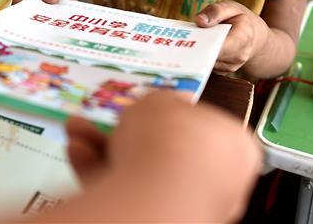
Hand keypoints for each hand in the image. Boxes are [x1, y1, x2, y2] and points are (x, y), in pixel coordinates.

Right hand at [65, 92, 261, 221]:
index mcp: (236, 147)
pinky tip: (76, 150)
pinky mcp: (157, 218)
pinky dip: (98, 171)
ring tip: (76, 128)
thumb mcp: (161, 100)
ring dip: (103, 147)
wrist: (157, 190)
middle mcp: (218, 181)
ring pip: (140, 171)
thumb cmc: (172, 137)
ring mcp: (188, 204)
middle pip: (166, 151)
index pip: (207, 128)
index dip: (175, 116)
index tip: (149, 108)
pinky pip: (125, 191)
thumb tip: (165, 104)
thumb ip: (162, 104)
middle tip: (104, 118)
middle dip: (126, 131)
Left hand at [196, 1, 268, 72]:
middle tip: (185, 38)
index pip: (222, 46)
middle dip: (197, 47)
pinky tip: (201, 46)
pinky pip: (207, 65)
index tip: (191, 40)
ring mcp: (231, 66)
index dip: (206, 44)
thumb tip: (200, 21)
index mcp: (243, 37)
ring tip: (195, 39)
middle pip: (211, 56)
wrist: (255, 37)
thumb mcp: (231, 8)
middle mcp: (239, 56)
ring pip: (206, 61)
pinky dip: (201, 56)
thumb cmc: (241, 20)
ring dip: (198, 51)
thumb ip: (216, 11)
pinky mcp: (223, 71)